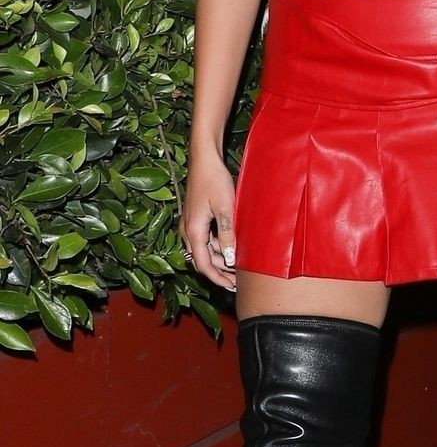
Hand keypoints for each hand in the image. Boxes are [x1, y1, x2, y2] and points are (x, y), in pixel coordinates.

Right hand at [180, 150, 238, 290]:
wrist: (204, 159)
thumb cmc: (214, 180)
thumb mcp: (225, 209)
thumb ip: (227, 235)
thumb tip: (231, 260)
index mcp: (193, 231)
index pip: (203, 265)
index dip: (217, 278)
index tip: (231, 287)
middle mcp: (187, 231)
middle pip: (203, 259)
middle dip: (220, 271)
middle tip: (239, 279)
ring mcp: (190, 224)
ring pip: (204, 250)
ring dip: (220, 258)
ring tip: (239, 264)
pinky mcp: (195, 218)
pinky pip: (205, 239)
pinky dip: (218, 246)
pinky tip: (232, 246)